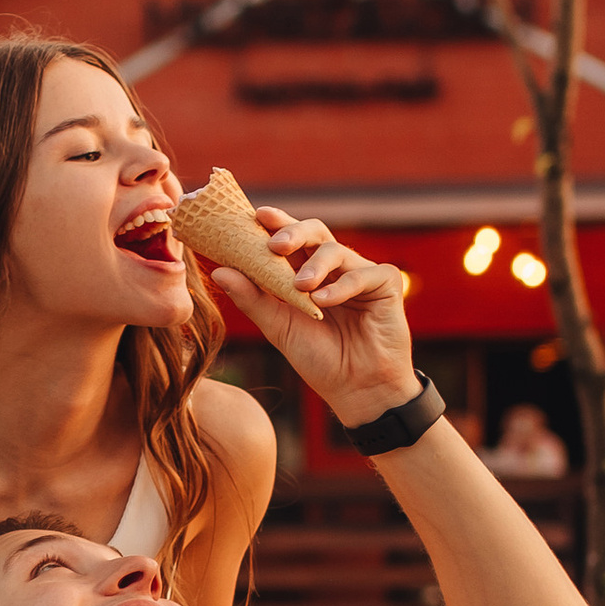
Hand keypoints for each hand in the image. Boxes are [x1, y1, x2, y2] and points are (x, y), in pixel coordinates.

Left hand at [209, 214, 415, 431]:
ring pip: (336, 250)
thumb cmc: (319, 358)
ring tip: (301, 286)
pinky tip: (324, 302)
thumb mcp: (279, 327)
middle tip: (273, 244)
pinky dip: (342, 286)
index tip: (256, 215)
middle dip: (293, 232)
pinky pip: (363, 273)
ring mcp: (361, 273)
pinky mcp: (386, 284)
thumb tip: (218, 271)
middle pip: (314, 231)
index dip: (275, 223)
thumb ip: (252, 299)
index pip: (290, 239)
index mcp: (306, 272)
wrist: (357, 390)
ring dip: (315, 265)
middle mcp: (334, 267)